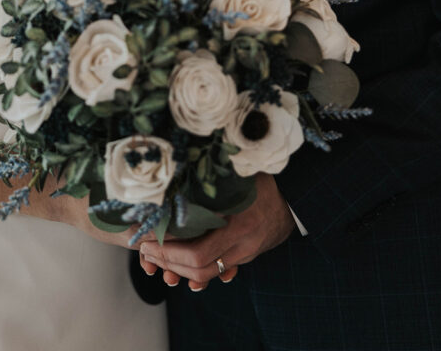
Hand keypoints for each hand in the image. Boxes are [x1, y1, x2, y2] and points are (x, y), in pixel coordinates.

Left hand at [139, 173, 294, 290]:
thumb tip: (176, 167)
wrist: (295, 198)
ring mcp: (245, 253)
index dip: (168, 249)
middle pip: (198, 267)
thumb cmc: (263, 179)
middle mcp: (242, 244)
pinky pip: (218, 270)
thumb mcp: (239, 175)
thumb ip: (213, 178)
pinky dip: (195, 270)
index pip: (197, 251)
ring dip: (178, 268)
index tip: (146, 238)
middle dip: (167, 261)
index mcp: (238, 224)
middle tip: (145, 249)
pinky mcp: (245, 255)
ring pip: (206, 273)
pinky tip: (178, 266)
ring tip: (156, 256)